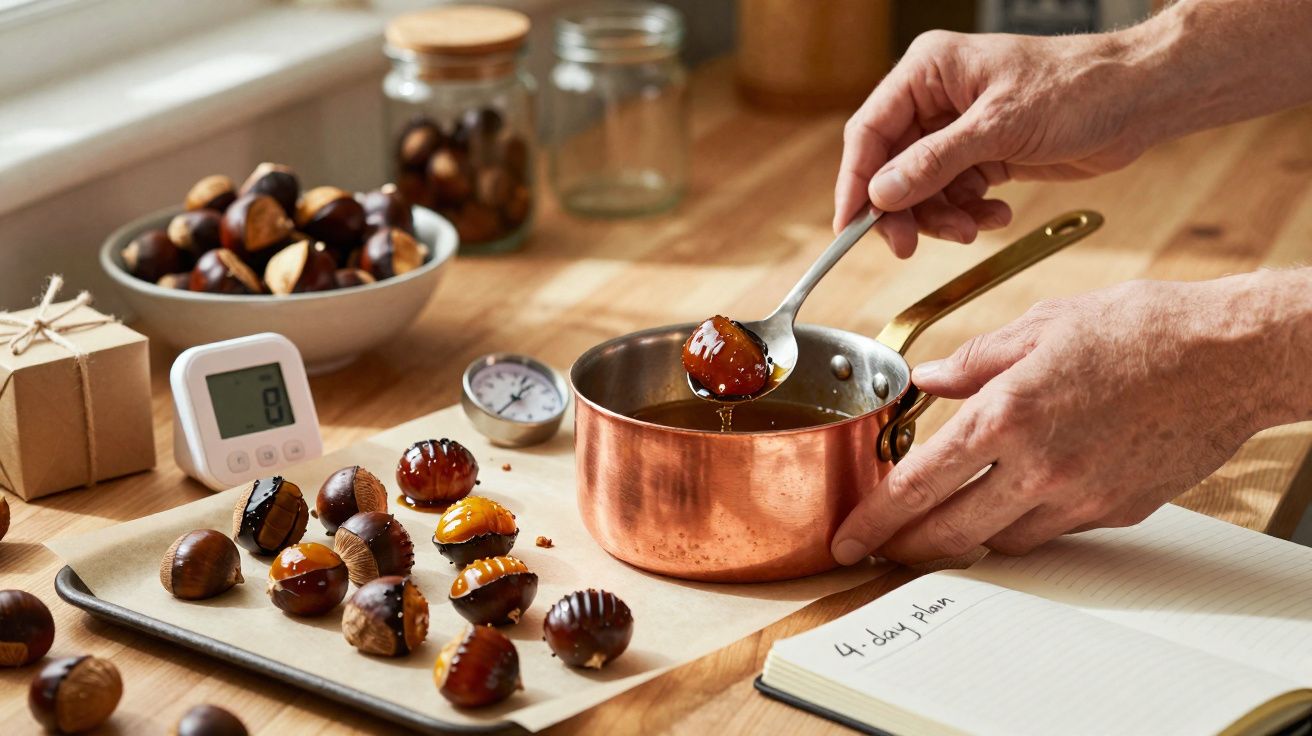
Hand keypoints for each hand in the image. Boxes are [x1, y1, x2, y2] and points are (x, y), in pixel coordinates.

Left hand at [830, 273, 1288, 564]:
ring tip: (947, 520)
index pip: (918, 485)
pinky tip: (1017, 498)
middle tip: (883, 548)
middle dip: (907, 547)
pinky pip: (1051, 532)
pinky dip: (1023, 523)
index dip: (873, 521)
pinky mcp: (1115, 511)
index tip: (848, 540)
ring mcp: (1080, 496)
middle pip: (950, 533)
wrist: (1229, 355)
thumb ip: (973, 360)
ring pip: (1000, 541)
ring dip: (966, 536)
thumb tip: (928, 380)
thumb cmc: (1141, 329)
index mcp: (1006, 414)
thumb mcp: (1041, 326)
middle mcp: (1039, 466)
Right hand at [835, 29, 1152, 256]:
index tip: (851, 225)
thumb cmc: (1078, 88)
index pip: (871, 131)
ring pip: (923, 188)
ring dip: (942, 217)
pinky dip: (970, 214)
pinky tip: (996, 216)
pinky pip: (955, 195)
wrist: (1138, 100)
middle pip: (892, 167)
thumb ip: (935, 161)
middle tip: (910, 246)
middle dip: (904, 209)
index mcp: (929, 71)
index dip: (857, 181)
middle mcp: (937, 98)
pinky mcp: (984, 154)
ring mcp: (959, 129)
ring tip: (972, 229)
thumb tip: (882, 193)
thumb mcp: (1000, 126)